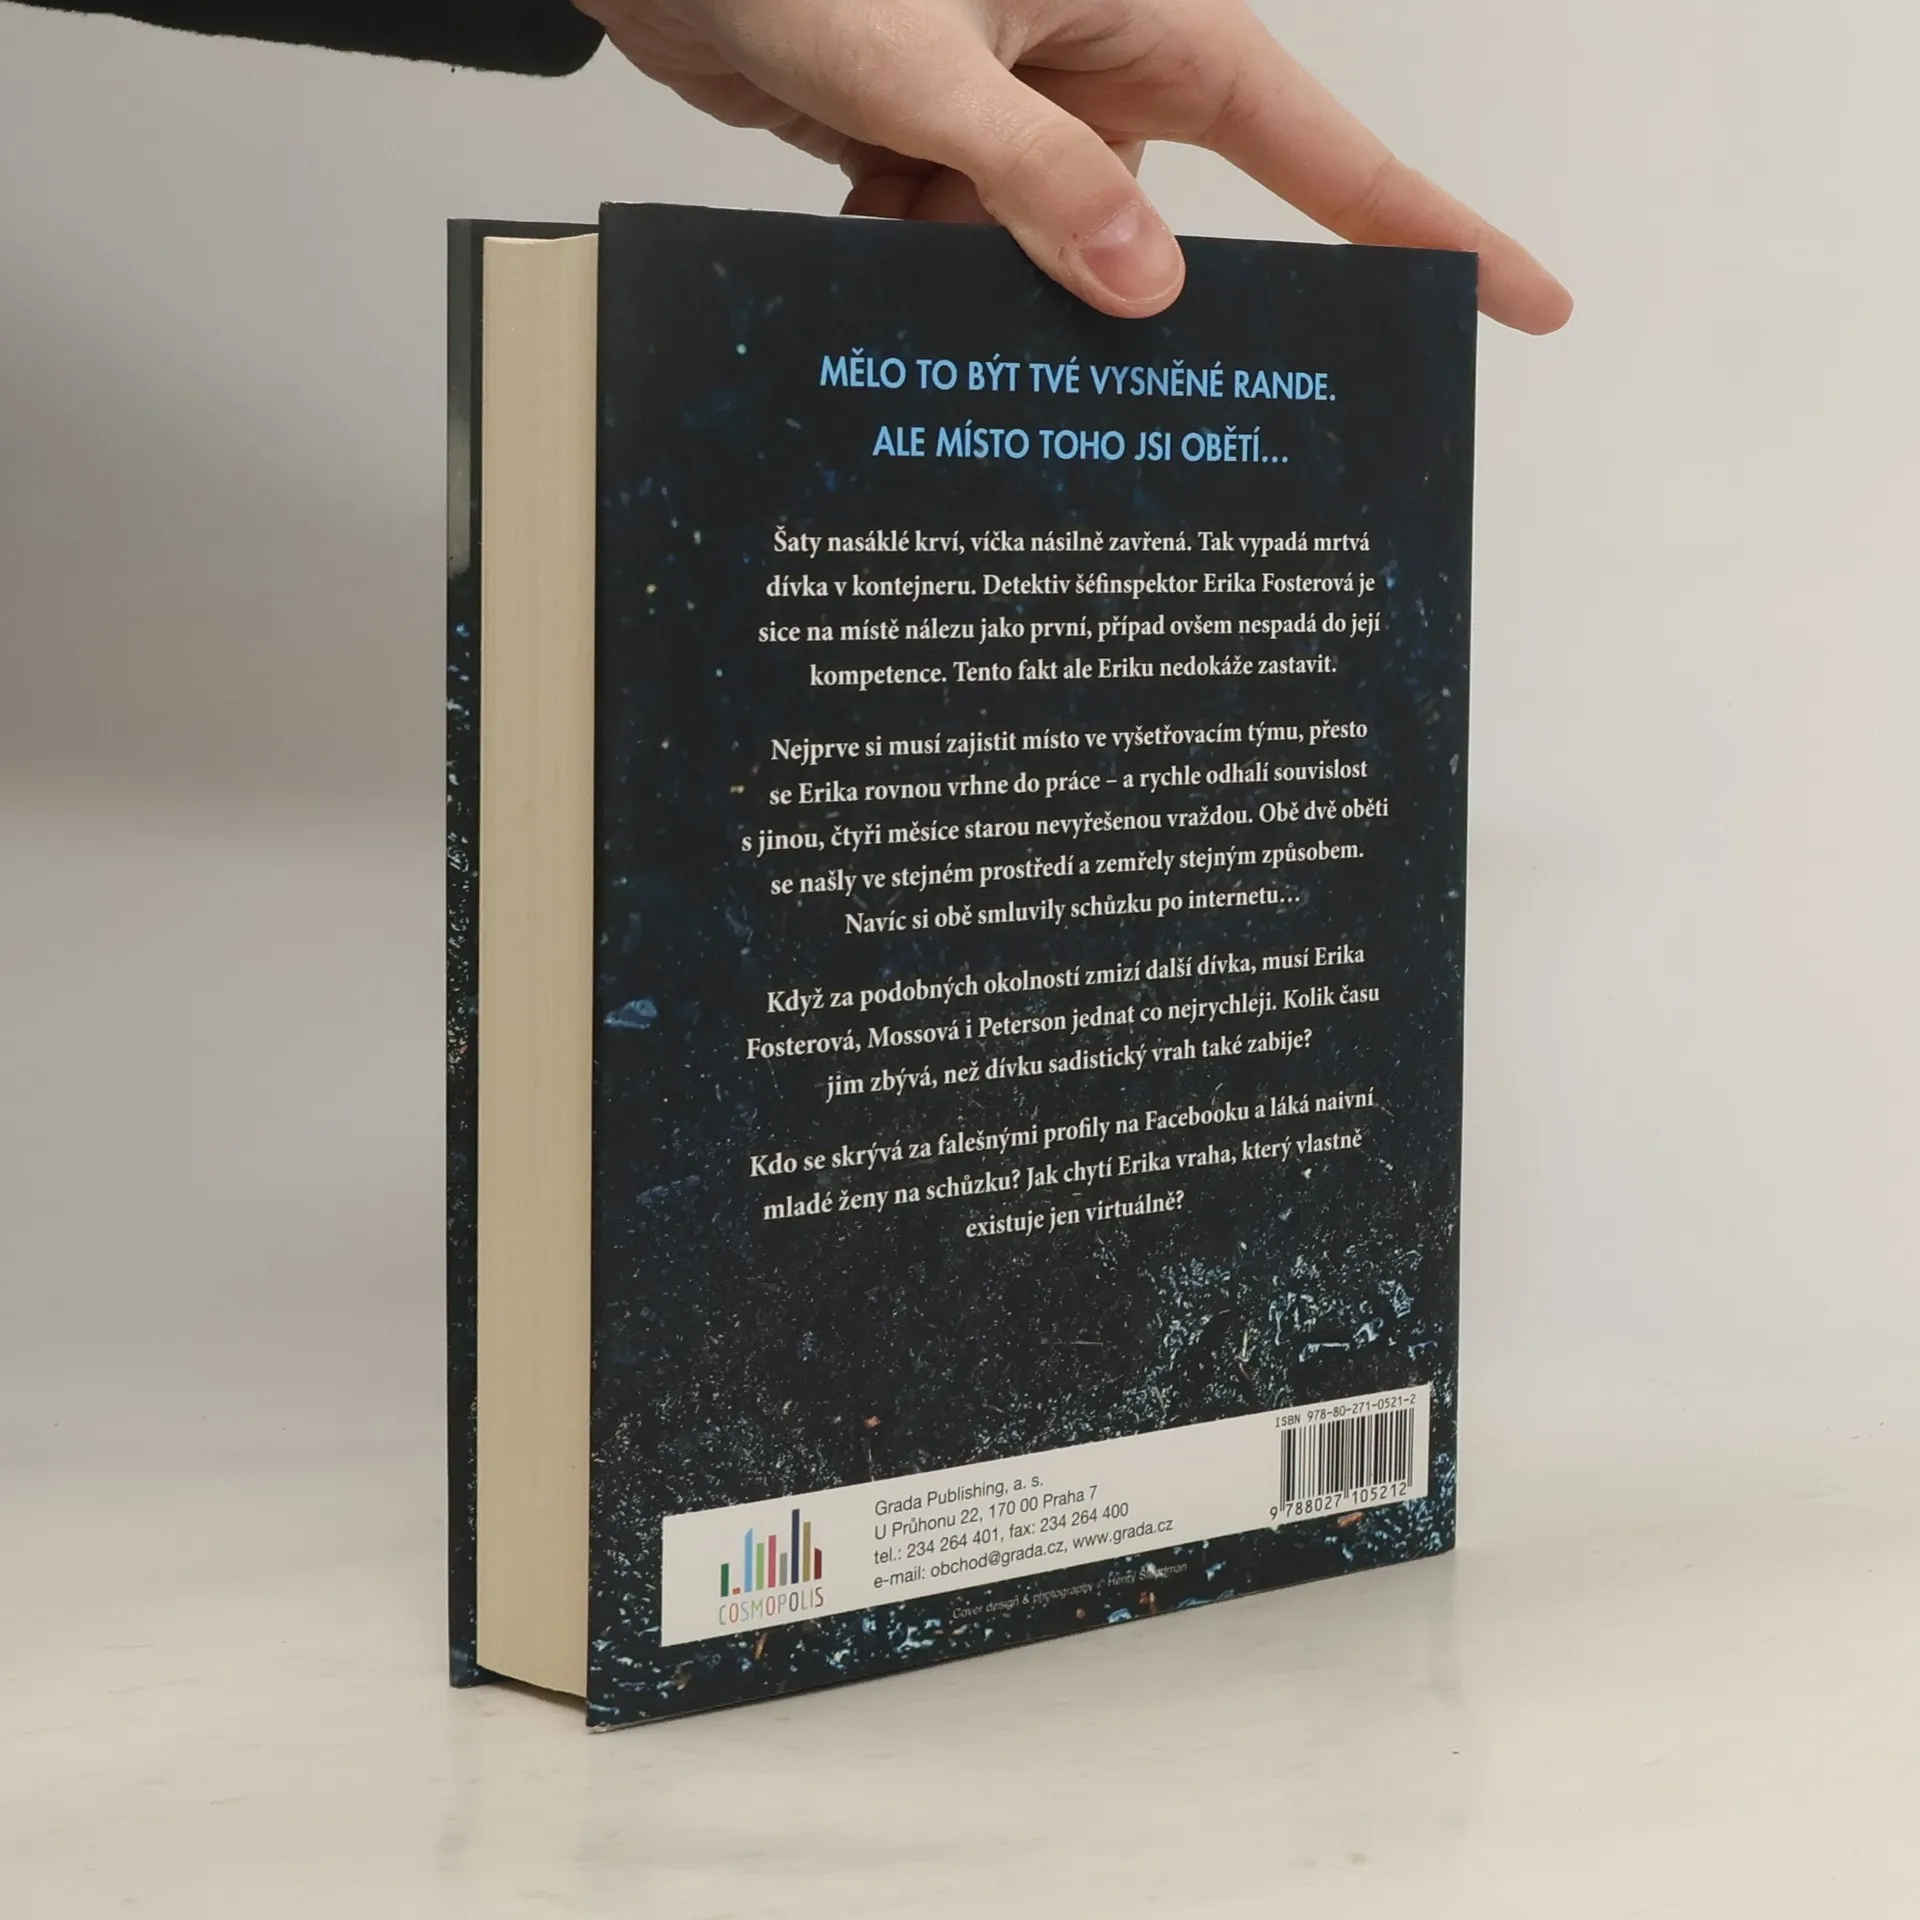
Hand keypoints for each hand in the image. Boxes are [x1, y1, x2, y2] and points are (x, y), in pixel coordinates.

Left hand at [572, 0, 1570, 331]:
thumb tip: (1144, 288)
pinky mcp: (935, 140)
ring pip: (1039, 255)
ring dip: (965, 280)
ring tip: (888, 225)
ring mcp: (1015, 107)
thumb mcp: (914, 57)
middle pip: (1155, 232)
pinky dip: (908, 260)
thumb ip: (1029, 174)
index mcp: (1146, 17)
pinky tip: (857, 233)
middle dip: (1089, 292)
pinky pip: (957, 244)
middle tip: (1051, 343)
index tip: (1524, 299)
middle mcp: (1096, 64)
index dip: (1425, 228)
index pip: (1322, 145)